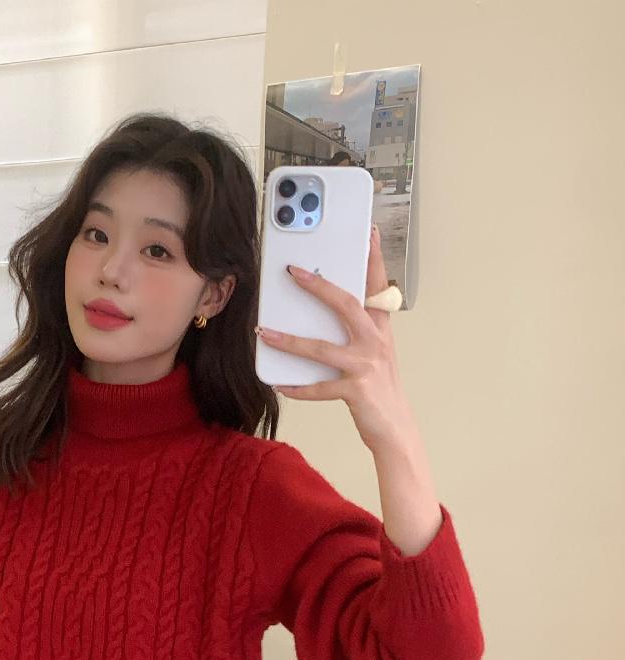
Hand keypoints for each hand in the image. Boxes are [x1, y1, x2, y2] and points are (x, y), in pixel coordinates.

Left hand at [255, 223, 415, 451]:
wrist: (395, 427)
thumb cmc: (379, 388)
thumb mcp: (374, 353)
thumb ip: (355, 331)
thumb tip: (321, 312)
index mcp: (380, 328)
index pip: (377, 286)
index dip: (373, 258)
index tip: (369, 232)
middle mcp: (375, 341)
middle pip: (345, 305)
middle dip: (318, 286)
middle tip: (293, 272)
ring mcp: (366, 365)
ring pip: (321, 348)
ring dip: (289, 341)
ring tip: (264, 332)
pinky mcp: (355, 390)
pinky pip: (319, 387)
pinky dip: (297, 387)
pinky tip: (279, 383)